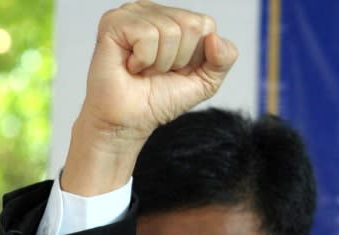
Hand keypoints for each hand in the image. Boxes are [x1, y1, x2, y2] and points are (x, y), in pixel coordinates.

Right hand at [62, 0, 237, 194]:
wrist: (131, 119)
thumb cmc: (161, 98)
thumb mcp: (206, 82)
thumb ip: (224, 59)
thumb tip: (215, 38)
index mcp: (176, 19)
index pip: (206, 24)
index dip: (197, 56)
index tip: (178, 69)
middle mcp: (154, 11)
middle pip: (191, 25)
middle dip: (180, 59)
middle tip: (159, 70)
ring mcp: (132, 12)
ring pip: (170, 30)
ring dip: (161, 62)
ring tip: (145, 69)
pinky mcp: (114, 21)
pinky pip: (147, 35)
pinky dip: (144, 59)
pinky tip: (132, 66)